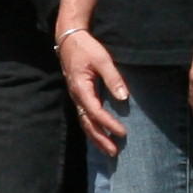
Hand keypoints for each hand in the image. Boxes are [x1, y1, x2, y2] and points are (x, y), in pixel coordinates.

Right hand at [60, 27, 128, 155]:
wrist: (69, 40)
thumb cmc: (86, 48)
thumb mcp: (102, 60)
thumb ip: (113, 78)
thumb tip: (124, 97)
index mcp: (81, 88)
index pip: (96, 112)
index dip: (109, 124)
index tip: (122, 132)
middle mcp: (76, 96)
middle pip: (87, 123)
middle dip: (101, 139)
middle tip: (114, 152)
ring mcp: (76, 97)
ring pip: (84, 122)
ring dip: (96, 137)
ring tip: (108, 150)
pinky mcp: (79, 96)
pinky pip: (84, 117)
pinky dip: (92, 129)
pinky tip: (99, 136)